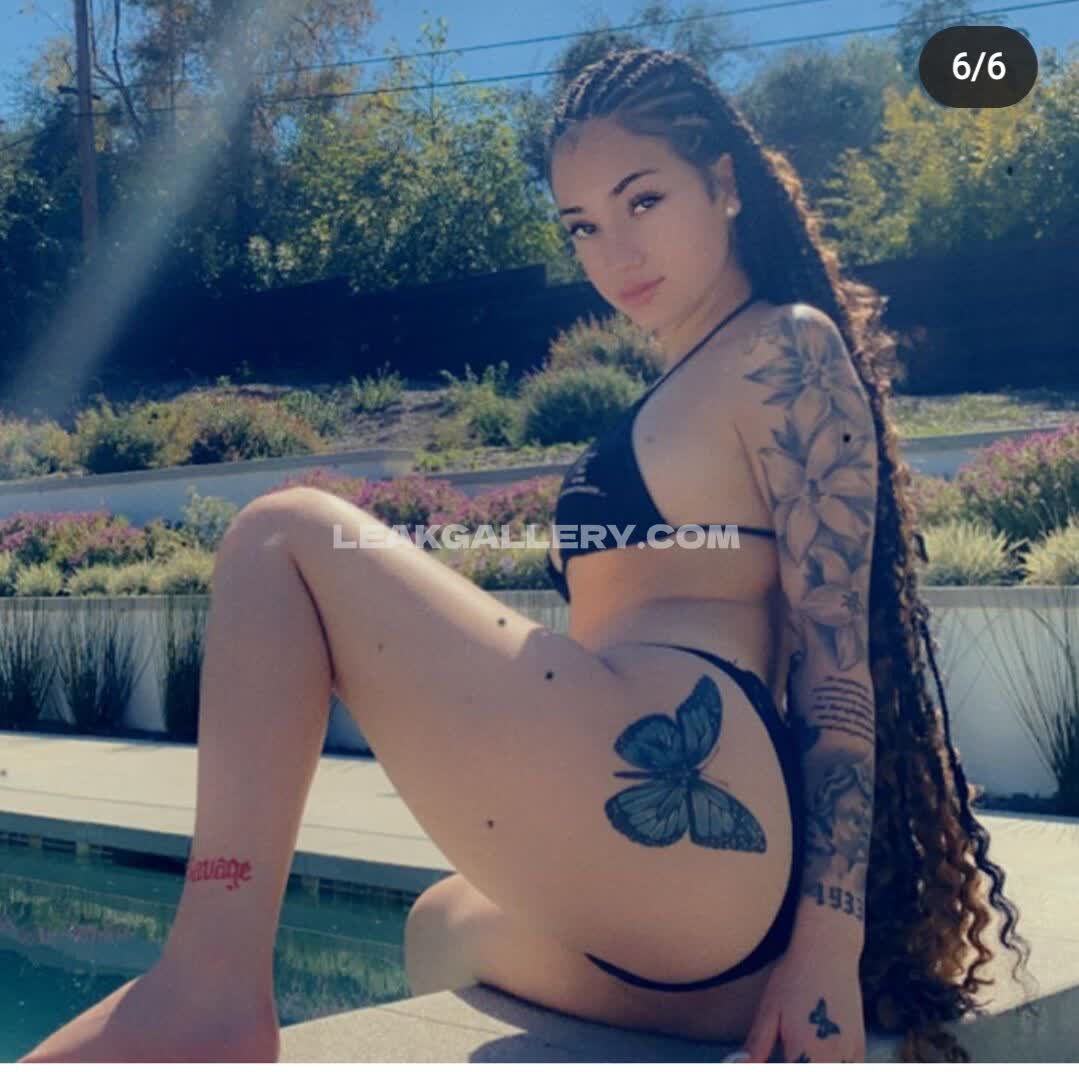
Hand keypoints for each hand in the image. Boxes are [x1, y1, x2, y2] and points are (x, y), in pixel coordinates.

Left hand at [741, 948, 864, 1061]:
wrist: (828, 950)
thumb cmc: (793, 976)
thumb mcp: (769, 1008)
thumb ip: (758, 1044)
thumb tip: (741, 1064)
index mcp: (804, 1052)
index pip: (792, 1071)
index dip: (780, 1065)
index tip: (779, 1052)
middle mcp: (831, 1058)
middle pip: (809, 1069)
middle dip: (797, 1062)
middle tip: (787, 1047)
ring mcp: (850, 1053)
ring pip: (832, 1070)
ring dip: (813, 1062)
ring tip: (801, 1047)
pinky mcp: (860, 1047)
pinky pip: (847, 1066)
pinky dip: (833, 1063)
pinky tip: (819, 1048)